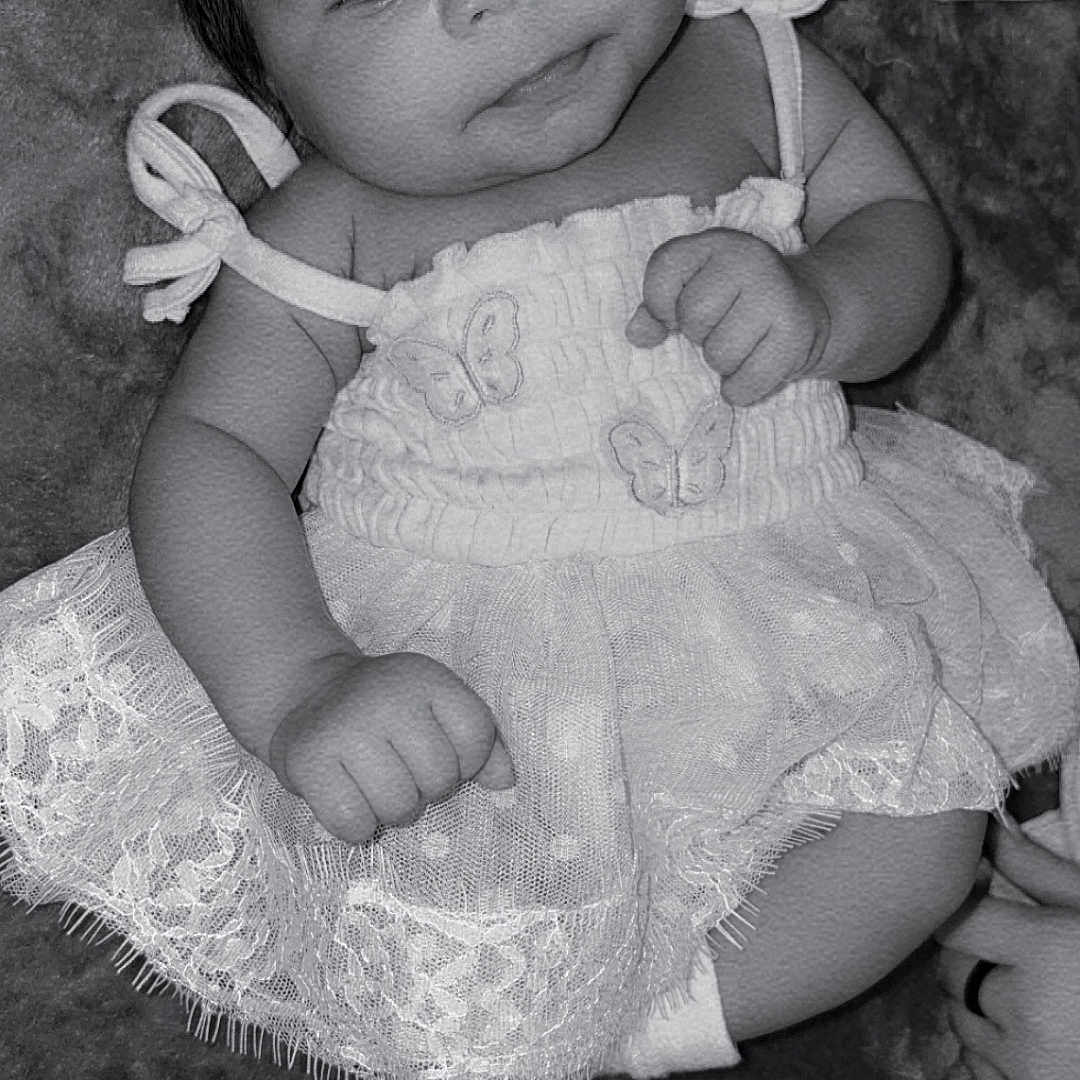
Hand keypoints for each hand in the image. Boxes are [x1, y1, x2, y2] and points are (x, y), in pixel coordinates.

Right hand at [268, 651, 514, 844]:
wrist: (308, 694)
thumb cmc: (387, 712)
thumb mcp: (436, 707)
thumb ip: (479, 741)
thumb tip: (505, 781)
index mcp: (425, 677)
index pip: (475, 733)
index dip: (468, 761)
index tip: (442, 754)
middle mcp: (385, 696)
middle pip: (439, 778)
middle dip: (427, 790)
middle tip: (403, 772)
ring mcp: (344, 727)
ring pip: (398, 806)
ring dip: (392, 812)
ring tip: (377, 786)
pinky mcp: (307, 760)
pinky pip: (353, 823)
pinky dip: (356, 826)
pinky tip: (349, 798)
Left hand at [625, 227, 830, 406]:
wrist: (811, 306)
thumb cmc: (738, 300)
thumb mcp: (695, 289)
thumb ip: (658, 308)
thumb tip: (637, 333)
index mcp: (716, 242)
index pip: (663, 272)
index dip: (661, 304)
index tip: (679, 312)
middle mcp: (750, 260)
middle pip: (693, 318)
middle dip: (699, 335)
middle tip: (722, 327)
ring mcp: (777, 296)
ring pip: (719, 355)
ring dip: (723, 364)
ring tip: (743, 345)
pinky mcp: (796, 336)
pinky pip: (744, 384)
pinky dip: (741, 389)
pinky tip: (754, 369)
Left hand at [933, 816, 1079, 1079]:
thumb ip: (1034, 868)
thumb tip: (986, 828)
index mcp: (1047, 953)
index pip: (957, 922)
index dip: (966, 911)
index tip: (984, 906)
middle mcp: (1029, 1010)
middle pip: (952, 970)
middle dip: (972, 958)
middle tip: (1015, 956)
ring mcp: (1027, 1065)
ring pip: (960, 1018)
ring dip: (980, 1006)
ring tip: (1034, 998)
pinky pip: (977, 1065)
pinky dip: (993, 1050)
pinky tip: (1037, 1037)